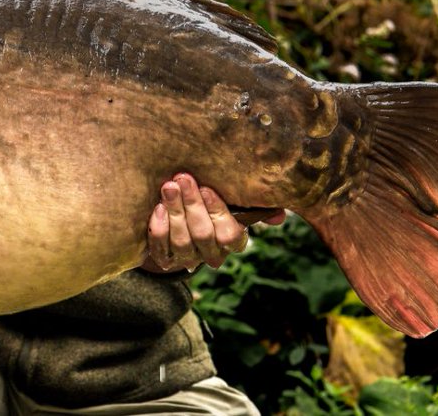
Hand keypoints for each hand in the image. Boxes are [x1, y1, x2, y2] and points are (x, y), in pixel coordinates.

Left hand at [141, 173, 285, 272]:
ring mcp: (187, 258)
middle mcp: (210, 253)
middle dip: (193, 205)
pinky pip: (160, 248)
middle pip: (203, 235)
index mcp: (232, 241)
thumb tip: (280, 215)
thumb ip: (256, 207)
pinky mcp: (164, 259)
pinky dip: (159, 228)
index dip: (218, 212)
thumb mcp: (233, 203)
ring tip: (168, 187)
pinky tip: (157, 208)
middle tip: (183, 178)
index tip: (207, 188)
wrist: (178, 223)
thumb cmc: (210, 205)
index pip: (230, 234)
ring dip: (175, 212)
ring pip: (181, 241)